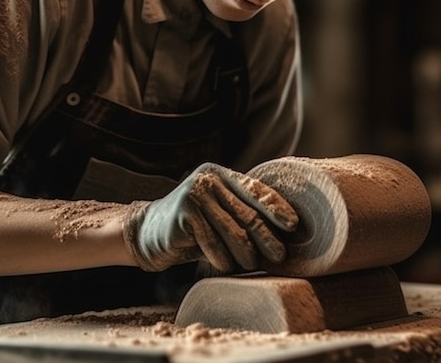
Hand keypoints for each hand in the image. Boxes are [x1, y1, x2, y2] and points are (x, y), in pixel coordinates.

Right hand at [123, 162, 297, 272]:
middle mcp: (208, 179)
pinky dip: (221, 258)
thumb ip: (238, 210)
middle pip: (248, 212)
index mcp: (221, 174)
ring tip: (251, 264)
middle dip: (267, 237)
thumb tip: (282, 230)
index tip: (294, 224)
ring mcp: (194, 194)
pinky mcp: (183, 213)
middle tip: (280, 256)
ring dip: (245, 253)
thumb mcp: (215, 211)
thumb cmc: (192, 226)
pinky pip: (212, 242)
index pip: (256, 189)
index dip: (276, 207)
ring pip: (233, 231)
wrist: (147, 231)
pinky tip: (224, 265)